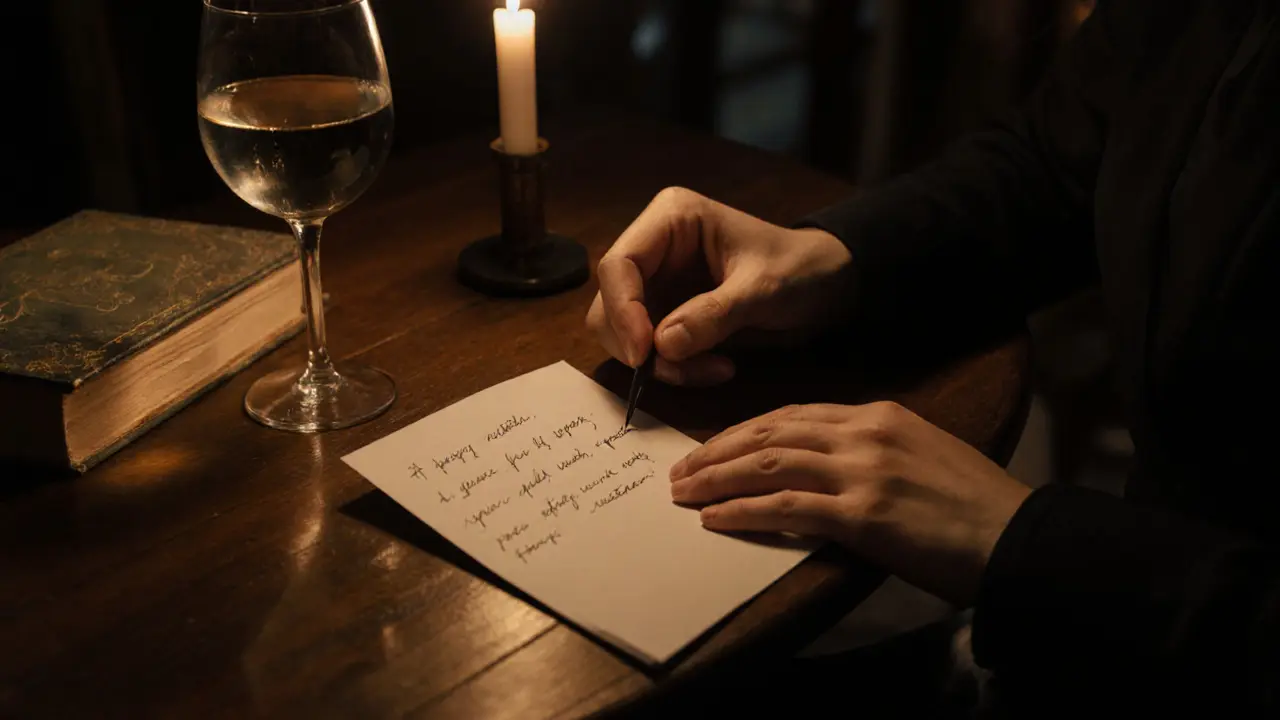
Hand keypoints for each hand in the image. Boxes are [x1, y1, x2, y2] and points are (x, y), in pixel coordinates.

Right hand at [586, 187, 852, 385]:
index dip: (623, 310)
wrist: (829, 286)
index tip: (644, 354)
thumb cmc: (800, 269)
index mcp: (671, 220)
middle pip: (611, 303)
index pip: (618, 265)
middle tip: (679, 371)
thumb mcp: (764, 288)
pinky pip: (651, 351)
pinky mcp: (668, 316)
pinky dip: (676, 369)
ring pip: (625, 333)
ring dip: (660, 364)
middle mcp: (654, 250)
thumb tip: (662, 346)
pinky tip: (718, 368)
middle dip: (639, 345)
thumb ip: (714, 313)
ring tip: (712, 370)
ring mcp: (659, 284)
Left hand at [668, 402, 1032, 605]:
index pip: (793, 414)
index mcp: (878, 415)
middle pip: (771, 431)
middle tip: (681, 468)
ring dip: (718, 478)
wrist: (1017, 536)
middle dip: (718, 449)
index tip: (713, 445)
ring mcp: (863, 471)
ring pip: (769, 463)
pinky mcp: (863, 513)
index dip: (745, 430)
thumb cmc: (972, 506)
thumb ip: (870, 453)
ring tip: (684, 492)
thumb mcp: (920, 456)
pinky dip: (743, 511)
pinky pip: (786, 506)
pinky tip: (715, 519)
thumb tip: (820, 471)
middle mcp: (865, 433)